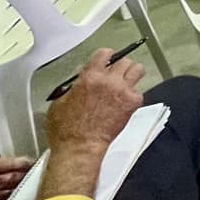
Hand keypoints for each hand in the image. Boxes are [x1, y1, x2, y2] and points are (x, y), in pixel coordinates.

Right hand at [45, 47, 144, 162]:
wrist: (80, 146)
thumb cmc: (66, 129)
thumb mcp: (60, 100)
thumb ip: (74, 86)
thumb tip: (80, 83)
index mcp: (90, 76)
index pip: (104, 54)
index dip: (106, 56)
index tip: (107, 59)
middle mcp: (109, 80)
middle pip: (125, 61)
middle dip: (120, 66)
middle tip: (117, 73)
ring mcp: (123, 91)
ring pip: (137, 70)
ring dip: (132, 74)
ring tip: (127, 82)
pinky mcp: (132, 104)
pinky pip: (139, 92)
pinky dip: (133, 95)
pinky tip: (125, 102)